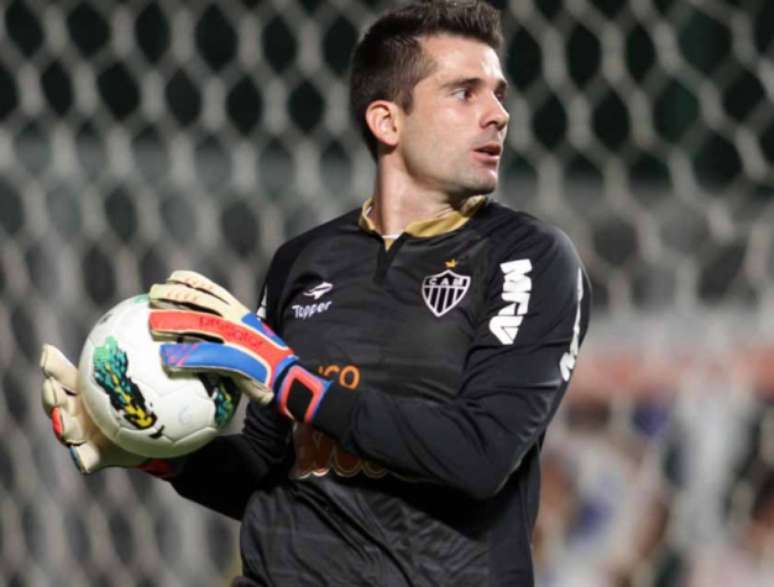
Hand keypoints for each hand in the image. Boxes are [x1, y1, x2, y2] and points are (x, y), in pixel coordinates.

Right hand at [40, 344, 146, 472]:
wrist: (148, 433)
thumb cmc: (133, 400)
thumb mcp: (125, 379)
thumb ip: (119, 360)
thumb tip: (126, 323)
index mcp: (79, 392)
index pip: (60, 378)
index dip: (52, 368)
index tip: (49, 356)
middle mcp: (74, 413)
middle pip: (56, 404)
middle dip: (51, 395)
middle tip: (53, 387)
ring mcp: (82, 436)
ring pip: (65, 431)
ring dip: (61, 425)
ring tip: (62, 419)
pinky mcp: (94, 456)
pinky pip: (86, 460)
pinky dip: (81, 459)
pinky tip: (81, 458)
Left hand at [148, 270, 330, 421]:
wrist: (290, 381)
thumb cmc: (267, 366)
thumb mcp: (250, 342)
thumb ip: (228, 336)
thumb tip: (204, 339)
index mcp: (241, 314)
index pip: (214, 291)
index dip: (192, 281)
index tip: (172, 276)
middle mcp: (239, 321)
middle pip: (202, 302)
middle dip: (176, 294)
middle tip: (153, 293)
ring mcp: (239, 339)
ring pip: (200, 325)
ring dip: (174, 322)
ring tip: (152, 323)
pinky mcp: (238, 360)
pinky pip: (205, 357)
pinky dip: (184, 357)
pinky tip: (165, 359)